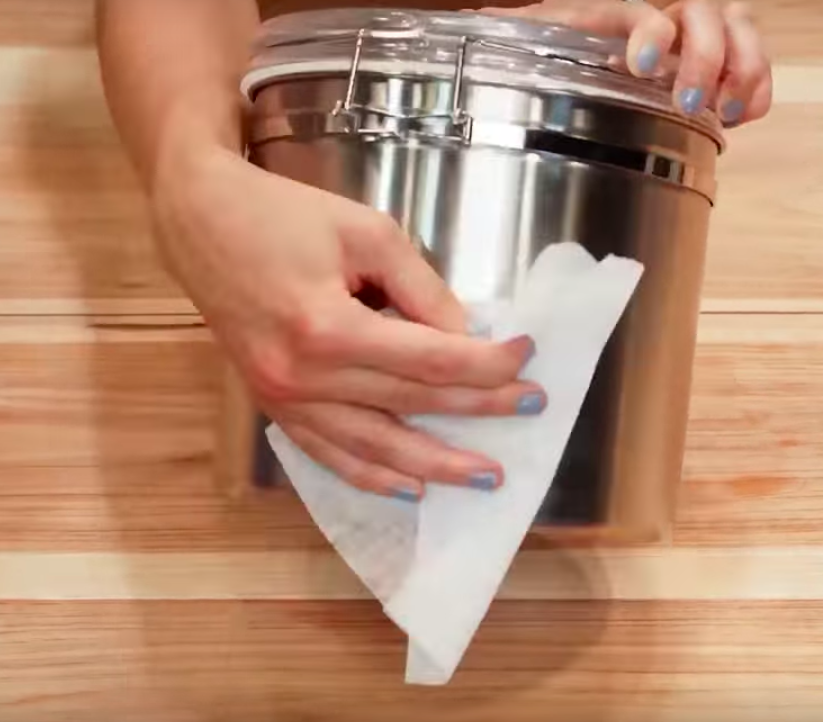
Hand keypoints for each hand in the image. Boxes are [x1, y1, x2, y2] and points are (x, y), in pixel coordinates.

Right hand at [151, 145, 545, 500]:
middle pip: (411, 404)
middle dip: (478, 409)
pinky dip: (371, 475)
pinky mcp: (272, 406)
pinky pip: (327, 454)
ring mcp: (283, 400)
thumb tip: (466, 336)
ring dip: (433, 465)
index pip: (432, 360)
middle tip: (530, 409)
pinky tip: (408, 488)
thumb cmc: (284, 216)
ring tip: (483, 477)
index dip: (487, 362)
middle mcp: (303, 376)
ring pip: (374, 446)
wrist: (201, 223)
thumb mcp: (367, 233)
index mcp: (327, 326)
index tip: (527, 355)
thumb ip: (422, 289)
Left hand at [480, 0, 771, 126]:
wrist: (575, 68)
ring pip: (737, 27)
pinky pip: (749, 60)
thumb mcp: (530, 48)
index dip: (650, 28)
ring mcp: (690, 37)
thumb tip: (471, 27)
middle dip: (704, 57)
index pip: (640, 7)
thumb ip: (509, 38)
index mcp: (610, 14)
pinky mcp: (712, 64)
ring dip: (741, 67)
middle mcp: (658, 16)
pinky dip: (754, 85)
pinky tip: (743, 113)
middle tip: (691, 100)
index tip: (643, 63)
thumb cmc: (552, 58)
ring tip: (726, 110)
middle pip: (702, 14)